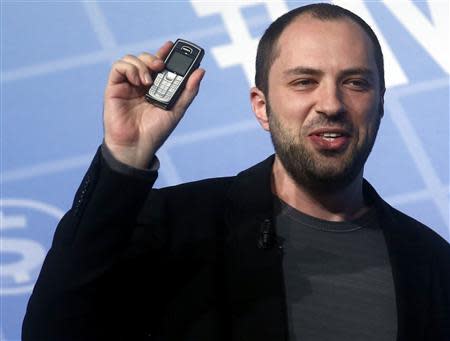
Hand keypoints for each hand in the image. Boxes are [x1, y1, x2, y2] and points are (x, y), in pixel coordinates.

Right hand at [103, 41, 204, 168]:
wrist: (137, 145)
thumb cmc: (156, 131)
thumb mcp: (178, 110)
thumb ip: (189, 91)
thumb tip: (201, 71)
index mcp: (156, 88)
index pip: (160, 64)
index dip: (165, 53)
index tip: (172, 45)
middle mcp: (141, 84)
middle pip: (145, 59)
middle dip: (154, 58)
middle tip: (160, 65)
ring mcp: (127, 85)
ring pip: (131, 59)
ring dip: (141, 64)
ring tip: (148, 80)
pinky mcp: (114, 88)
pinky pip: (118, 67)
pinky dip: (129, 68)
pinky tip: (138, 81)